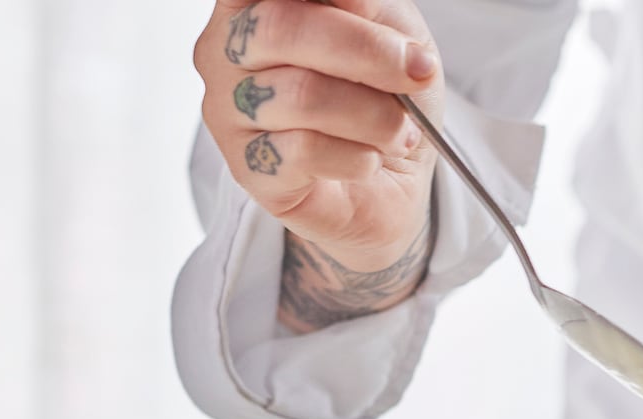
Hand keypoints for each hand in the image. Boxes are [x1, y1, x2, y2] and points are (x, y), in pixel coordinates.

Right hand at [194, 1, 443, 325]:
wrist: (394, 176)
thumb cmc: (383, 95)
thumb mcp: (390, 29)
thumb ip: (365, 4)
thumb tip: (353, 1)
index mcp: (252, 3)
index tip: (372, 10)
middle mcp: (225, 51)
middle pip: (282, 29)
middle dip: (367, 51)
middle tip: (417, 73)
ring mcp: (228, 112)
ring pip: (301, 96)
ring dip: (375, 116)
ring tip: (402, 131)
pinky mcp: (248, 169)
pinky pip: (304, 152)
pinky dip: (357, 157)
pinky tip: (370, 160)